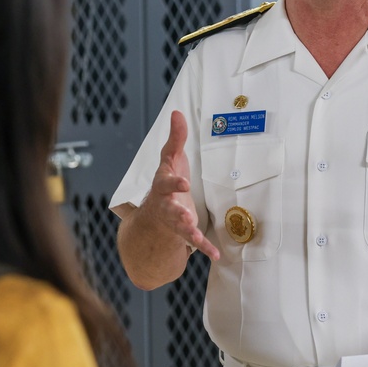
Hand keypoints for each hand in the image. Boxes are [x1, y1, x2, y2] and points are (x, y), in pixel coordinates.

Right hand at [138, 110, 218, 261]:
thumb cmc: (165, 183)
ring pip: (178, 228)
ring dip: (187, 231)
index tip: (183, 182)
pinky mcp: (183, 234)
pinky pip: (193, 242)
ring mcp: (173, 221)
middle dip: (176, 211)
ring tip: (195, 235)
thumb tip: (177, 112)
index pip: (165, 182)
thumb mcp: (170, 160)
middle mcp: (165, 205)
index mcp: (162, 186)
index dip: (174, 183)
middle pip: (168, 208)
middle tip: (184, 215)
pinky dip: (204, 248)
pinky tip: (216, 254)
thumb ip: (175, 139)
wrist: (152, 219)